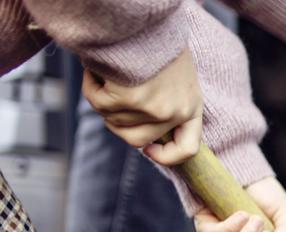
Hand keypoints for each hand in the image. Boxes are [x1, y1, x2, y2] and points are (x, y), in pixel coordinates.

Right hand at [81, 48, 202, 165]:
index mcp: (192, 106)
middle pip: (137, 140)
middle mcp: (175, 112)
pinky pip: (98, 103)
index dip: (166, 156)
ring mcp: (153, 109)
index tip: (147, 148)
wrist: (145, 19)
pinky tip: (99, 67)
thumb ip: (166, 102)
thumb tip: (143, 135)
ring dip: (103, 99)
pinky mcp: (129, 99)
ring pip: (113, 121)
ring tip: (110, 72)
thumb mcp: (175, 76)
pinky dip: (92, 86)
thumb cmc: (156, 41)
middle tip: (111, 96)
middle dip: (117, 122)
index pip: (188, 149)